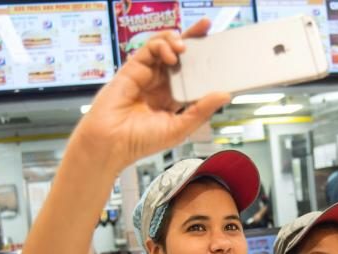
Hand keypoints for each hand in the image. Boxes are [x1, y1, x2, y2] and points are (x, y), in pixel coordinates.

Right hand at [71, 19, 230, 174]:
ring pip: (163, 47)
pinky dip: (161, 46)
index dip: (204, 60)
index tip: (219, 51)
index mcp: (173, 97)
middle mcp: (161, 83)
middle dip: (193, 38)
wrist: (113, 143)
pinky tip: (171, 55)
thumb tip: (224, 95)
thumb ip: (202, 110)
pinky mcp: (132, 68)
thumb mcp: (180, 127)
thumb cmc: (141, 141)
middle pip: (179, 55)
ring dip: (175, 41)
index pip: (192, 73)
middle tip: (206, 27)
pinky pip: (148, 49)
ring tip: (184, 48)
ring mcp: (147, 74)